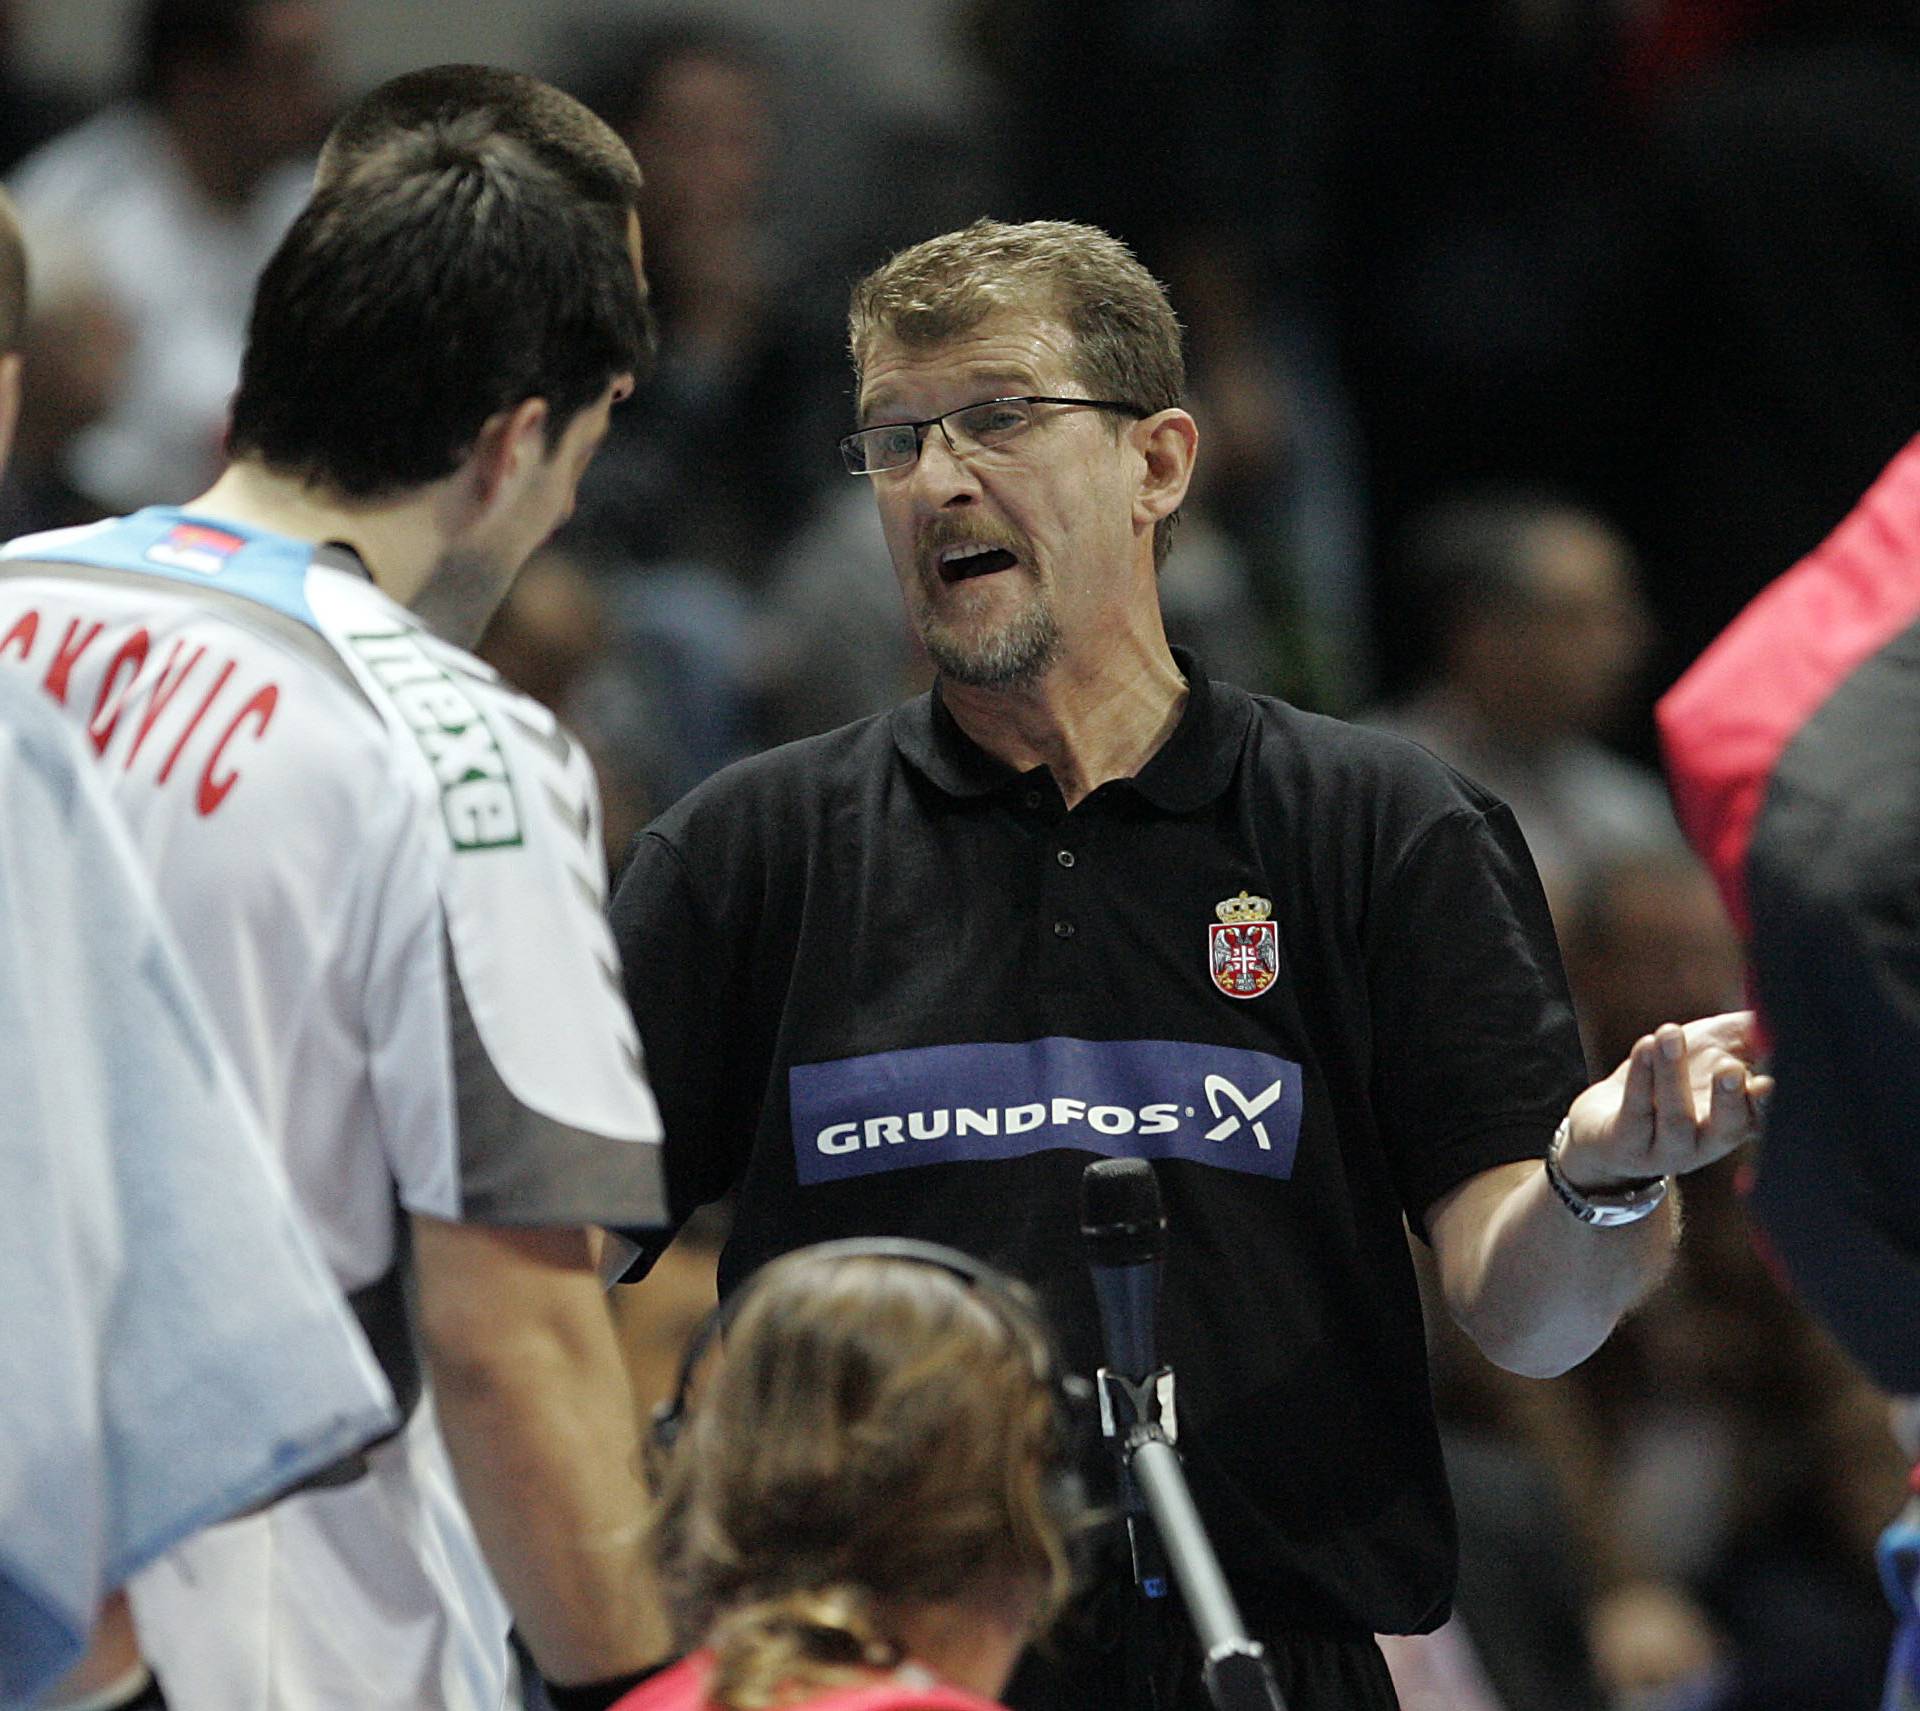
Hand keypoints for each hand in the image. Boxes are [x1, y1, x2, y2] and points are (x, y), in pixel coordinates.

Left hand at [1561, 1011, 1772, 1191]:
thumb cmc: (1663, 1081)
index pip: (1758, 1118)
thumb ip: (1746, 1033)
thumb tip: (1771, 1007)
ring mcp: (1665, 1149)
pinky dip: (1640, 1077)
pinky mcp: (1625, 1145)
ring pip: (1675, 1118)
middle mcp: (1705, 1143)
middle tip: (1729, 1068)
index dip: (1764, 1103)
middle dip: (1729, 1099)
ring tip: (1670, 1034)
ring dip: (1673, 1074)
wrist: (1603, 1120)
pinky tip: (1645, 1046)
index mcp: (1732, 1123)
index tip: (1767, 1081)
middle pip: (1725, 1129)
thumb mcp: (1709, 1050)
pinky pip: (1636, 1111)